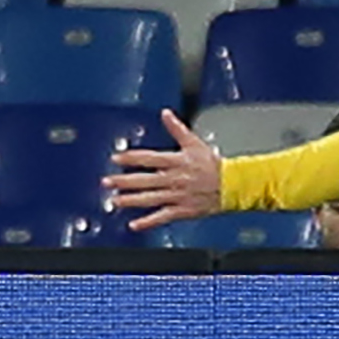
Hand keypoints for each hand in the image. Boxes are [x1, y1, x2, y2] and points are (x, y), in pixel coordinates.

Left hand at [104, 109, 223, 228]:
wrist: (232, 184)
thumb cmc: (212, 164)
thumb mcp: (194, 143)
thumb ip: (177, 128)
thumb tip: (165, 113)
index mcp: (177, 161)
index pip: (149, 158)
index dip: (131, 158)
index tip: (116, 159)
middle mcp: (175, 178)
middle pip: (145, 179)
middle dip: (124, 181)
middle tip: (107, 182)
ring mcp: (178, 195)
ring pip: (151, 198)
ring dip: (131, 200)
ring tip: (115, 201)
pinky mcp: (183, 210)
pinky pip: (163, 216)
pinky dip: (148, 222)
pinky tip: (134, 225)